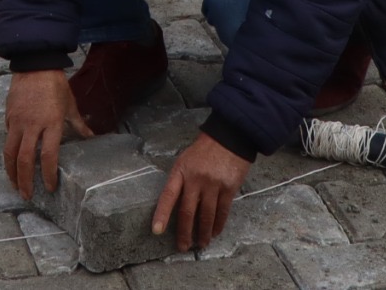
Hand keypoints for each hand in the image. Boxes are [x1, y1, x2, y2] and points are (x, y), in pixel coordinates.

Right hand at [3, 69, 89, 199]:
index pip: (48, 156)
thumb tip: (92, 137)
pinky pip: (8, 138)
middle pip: (25, 159)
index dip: (48, 174)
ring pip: (10, 153)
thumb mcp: (70, 105)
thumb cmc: (56, 85)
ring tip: (15, 185)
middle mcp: (33, 125)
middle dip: (25, 181)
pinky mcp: (8, 117)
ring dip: (12, 172)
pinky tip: (12, 161)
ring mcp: (18, 121)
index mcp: (52, 123)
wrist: (35, 65)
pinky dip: (9, 152)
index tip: (50, 187)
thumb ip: (79, 124)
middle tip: (27, 195)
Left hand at [151, 131, 251, 252]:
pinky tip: (215, 232)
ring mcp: (213, 184)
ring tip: (201, 243)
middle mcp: (195, 179)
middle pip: (188, 211)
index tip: (156, 231)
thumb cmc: (203, 151)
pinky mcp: (229, 188)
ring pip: (206, 215)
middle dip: (185, 232)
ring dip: (203, 232)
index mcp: (180, 171)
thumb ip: (180, 181)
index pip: (168, 195)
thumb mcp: (185, 161)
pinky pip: (222, 211)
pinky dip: (218, 224)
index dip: (162, 214)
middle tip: (183, 247)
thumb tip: (175, 207)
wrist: (229, 137)